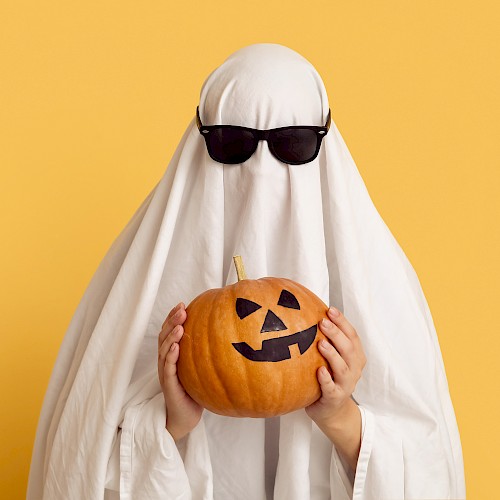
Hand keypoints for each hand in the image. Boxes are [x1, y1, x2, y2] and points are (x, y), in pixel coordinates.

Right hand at [158, 302, 202, 440]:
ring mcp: (165, 372)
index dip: (173, 317)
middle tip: (181, 309)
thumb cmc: (196, 390)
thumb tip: (227, 331)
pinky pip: (167, 368)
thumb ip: (206, 351)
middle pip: (164, 336)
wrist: (186, 416)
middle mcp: (166, 361)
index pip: (170, 331)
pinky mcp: (168, 384)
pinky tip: (176, 347)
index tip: (183, 304)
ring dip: (171, 336)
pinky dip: (170, 356)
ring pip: (164, 349)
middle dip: (172, 321)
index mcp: (172, 354)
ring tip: (179, 325)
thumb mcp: (201, 367)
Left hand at [306, 306, 365, 428]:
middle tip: (322, 321)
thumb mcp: (331, 357)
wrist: (332, 410)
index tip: (330, 309)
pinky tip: (319, 370)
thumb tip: (307, 313)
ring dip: (333, 354)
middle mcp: (354, 369)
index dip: (343, 322)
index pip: (352, 335)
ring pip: (343, 368)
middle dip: (337, 334)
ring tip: (320, 343)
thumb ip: (326, 340)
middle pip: (349, 349)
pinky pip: (331, 388)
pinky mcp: (335, 398)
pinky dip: (326, 379)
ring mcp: (346, 385)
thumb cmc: (329, 377)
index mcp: (355, 356)